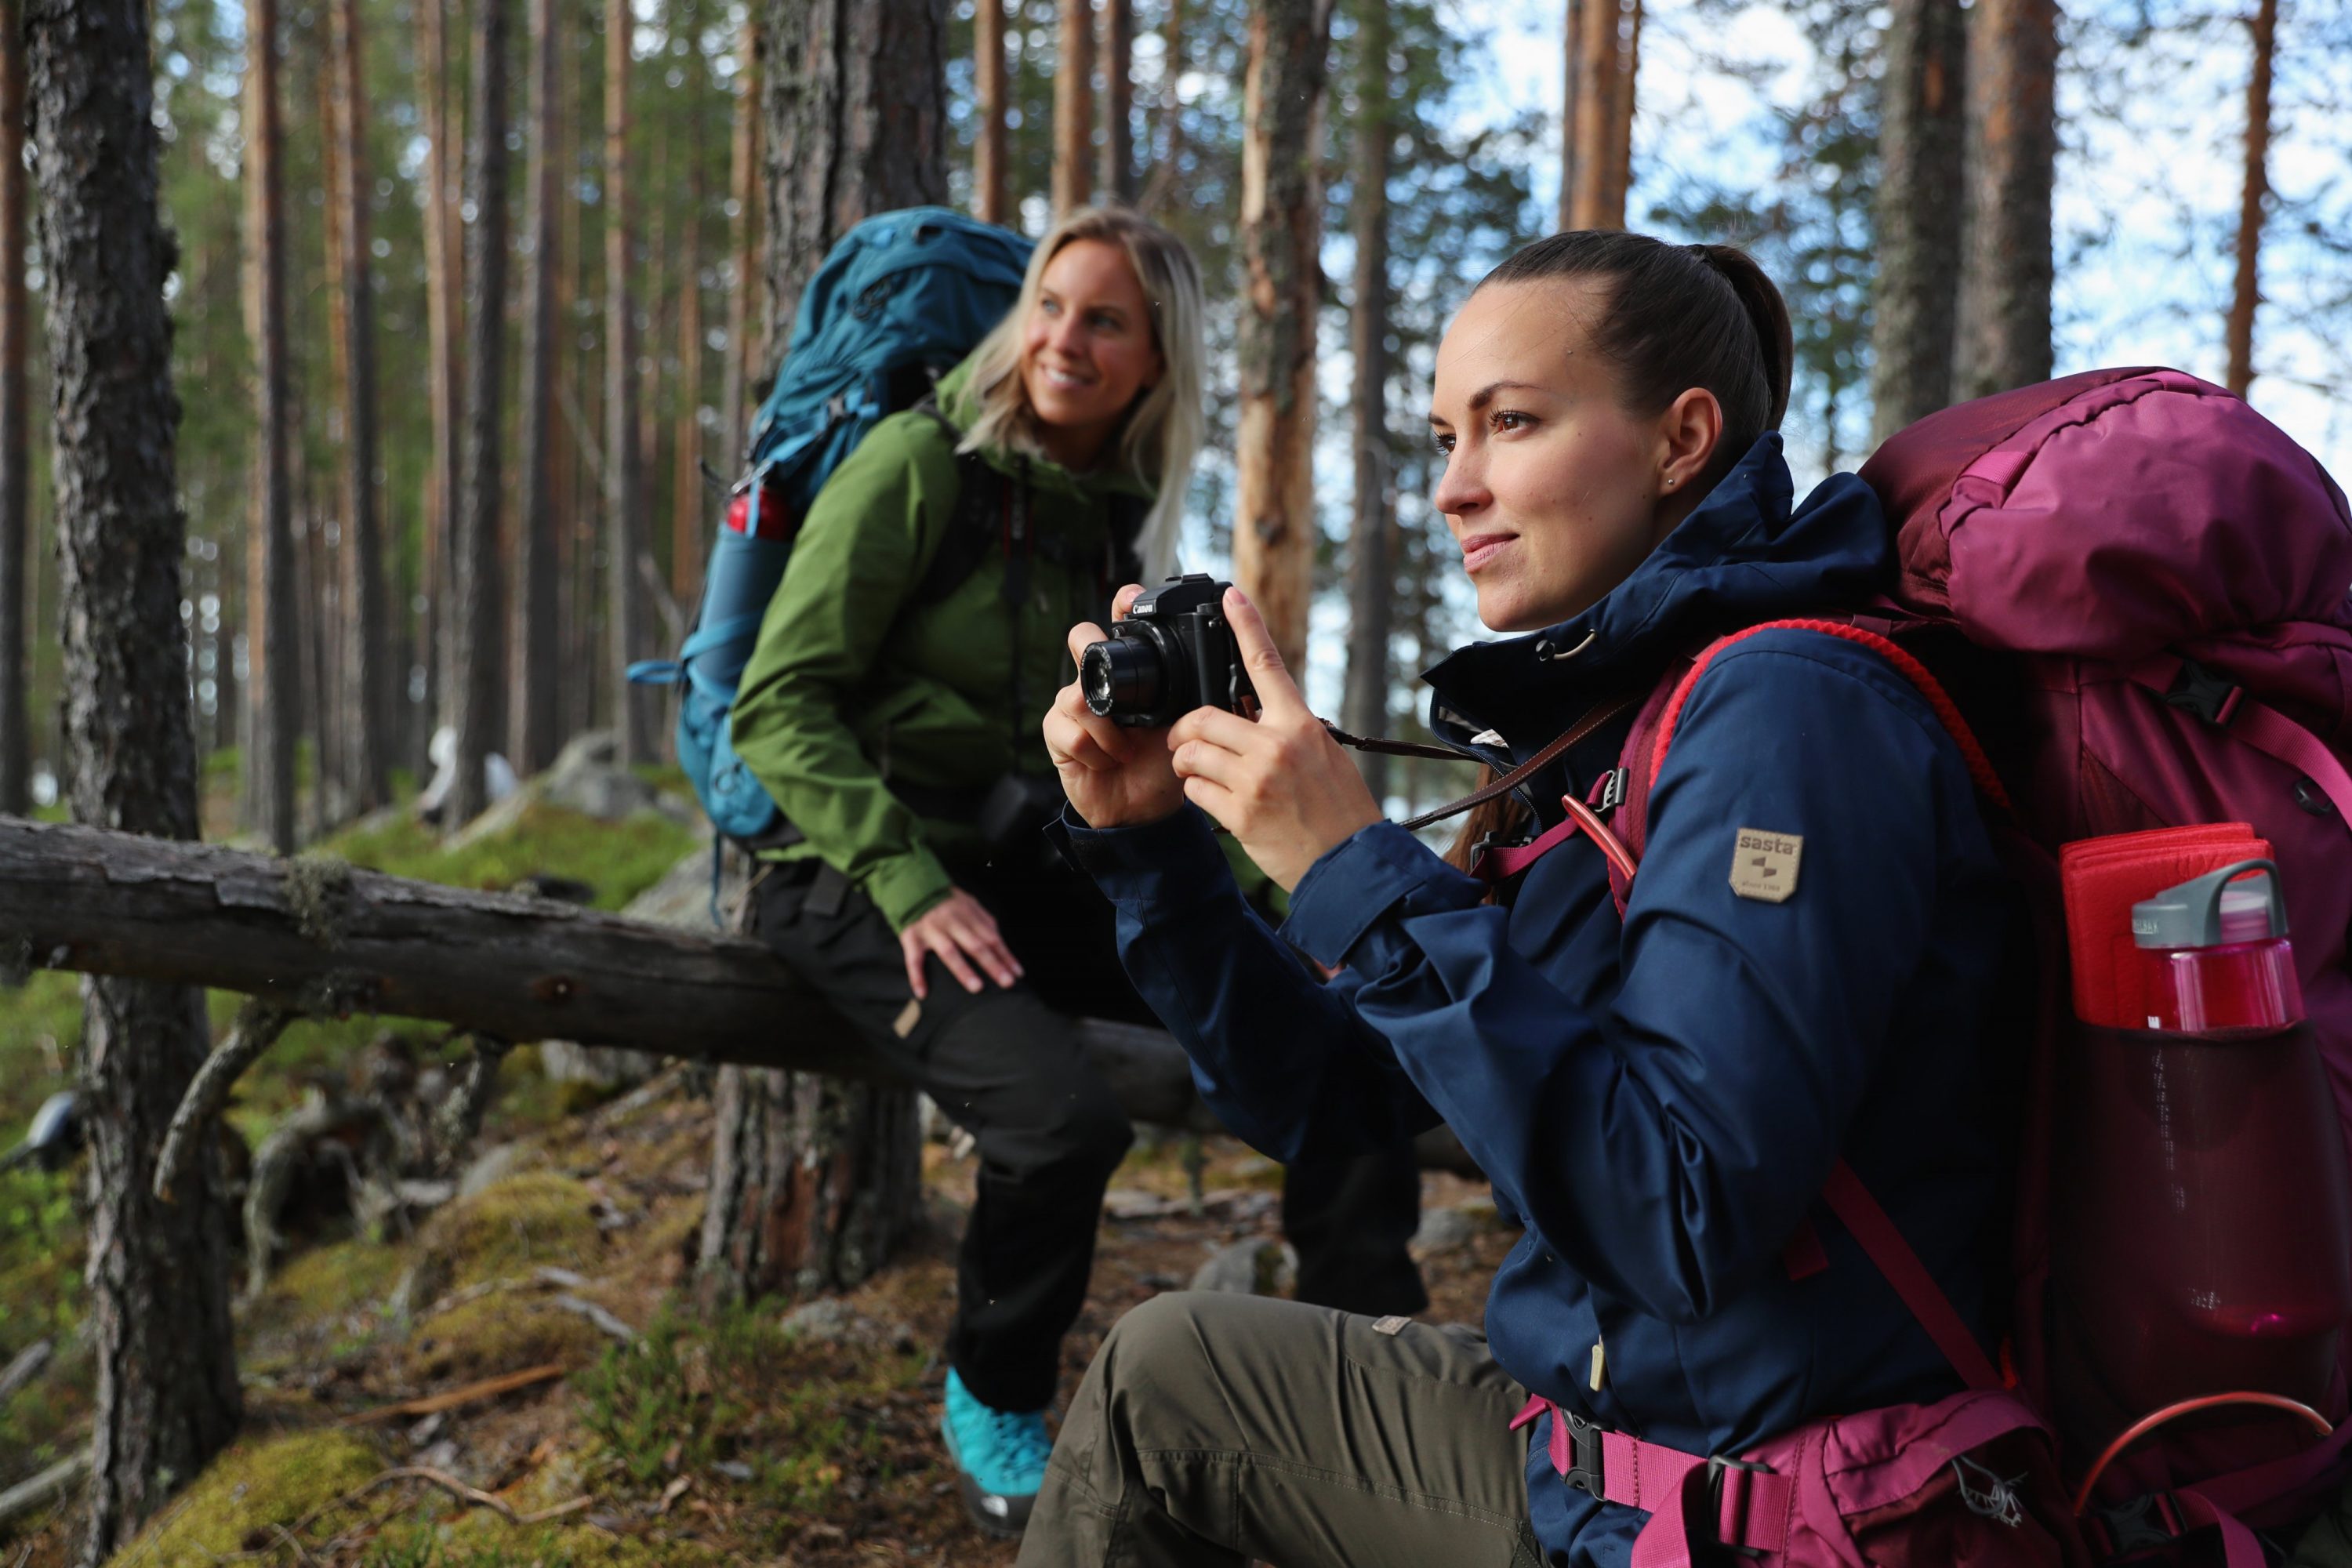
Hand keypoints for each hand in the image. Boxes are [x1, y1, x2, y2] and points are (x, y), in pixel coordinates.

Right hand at [899, 887, 1022, 999]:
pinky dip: (917, 976)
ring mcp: (931, 929)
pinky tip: (923, 993)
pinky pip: (914, 959)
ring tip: (976, 987)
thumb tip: (999, 940)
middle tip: (1007, 982)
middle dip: (992, 964)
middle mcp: (951, 922)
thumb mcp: (968, 903)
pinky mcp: (911, 936)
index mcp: (968, 914)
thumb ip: (983, 921)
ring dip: (963, 970)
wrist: (911, 884)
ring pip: (949, 951)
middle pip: (975, 945)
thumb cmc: (945, 901)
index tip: (1017, 974)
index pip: (991, 937)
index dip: (1005, 956)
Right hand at [1042, 584, 1189, 827]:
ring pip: (1076, 694)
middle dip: (1091, 647)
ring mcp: (1073, 707)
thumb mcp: (1187, 724)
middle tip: (1111, 673)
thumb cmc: (1164, 762)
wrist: (1144, 808)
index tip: (1131, 600)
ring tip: (1127, 748)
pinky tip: (1110, 762)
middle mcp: (1098, 682)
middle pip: (1079, 639)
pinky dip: (1095, 750)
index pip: (1118, 624)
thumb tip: (1227, 666)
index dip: (1121, 606)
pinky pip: (1069, 730)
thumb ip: (1195, 694)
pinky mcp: (1058, 735)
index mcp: (1131, 673)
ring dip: (1108, 728)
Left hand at [1166, 587, 1381, 891]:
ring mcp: (1256, 780)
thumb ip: (1287, 731)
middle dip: (1185, 730)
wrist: (1349, 863)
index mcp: (1301, 725)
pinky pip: (1195, 791)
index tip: (1230, 597)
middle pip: (1203, 717)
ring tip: (1199, 774)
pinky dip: (1196, 794)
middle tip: (1185, 742)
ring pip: (1192, 754)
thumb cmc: (1339, 810)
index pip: (1268, 665)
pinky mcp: (1240, 813)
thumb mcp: (1324, 755)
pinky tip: (1215, 802)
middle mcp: (1277, 746)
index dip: (1246, 626)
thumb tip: (1252, 712)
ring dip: (1186, 764)